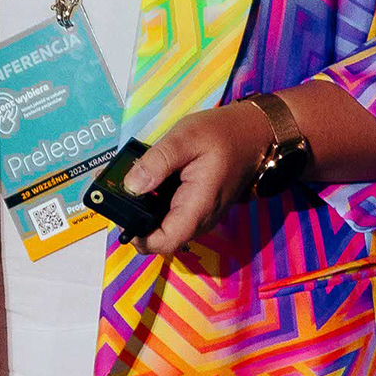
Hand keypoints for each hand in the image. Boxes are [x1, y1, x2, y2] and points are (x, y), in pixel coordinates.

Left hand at [120, 103, 270, 256]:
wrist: (254, 133)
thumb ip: (156, 162)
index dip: (138, 236)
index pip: (164, 242)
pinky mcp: (200, 209)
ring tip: (139, 183)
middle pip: (162, 238)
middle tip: (124, 193)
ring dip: (148, 213)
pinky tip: (154, 183)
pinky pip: (174, 217)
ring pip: (167, 229)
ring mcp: (202, 217)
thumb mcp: (185, 138)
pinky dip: (159, 205)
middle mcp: (201, 219)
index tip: (121, 213)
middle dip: (139, 221)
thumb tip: (130, 186)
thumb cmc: (224, 134)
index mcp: (198, 207)